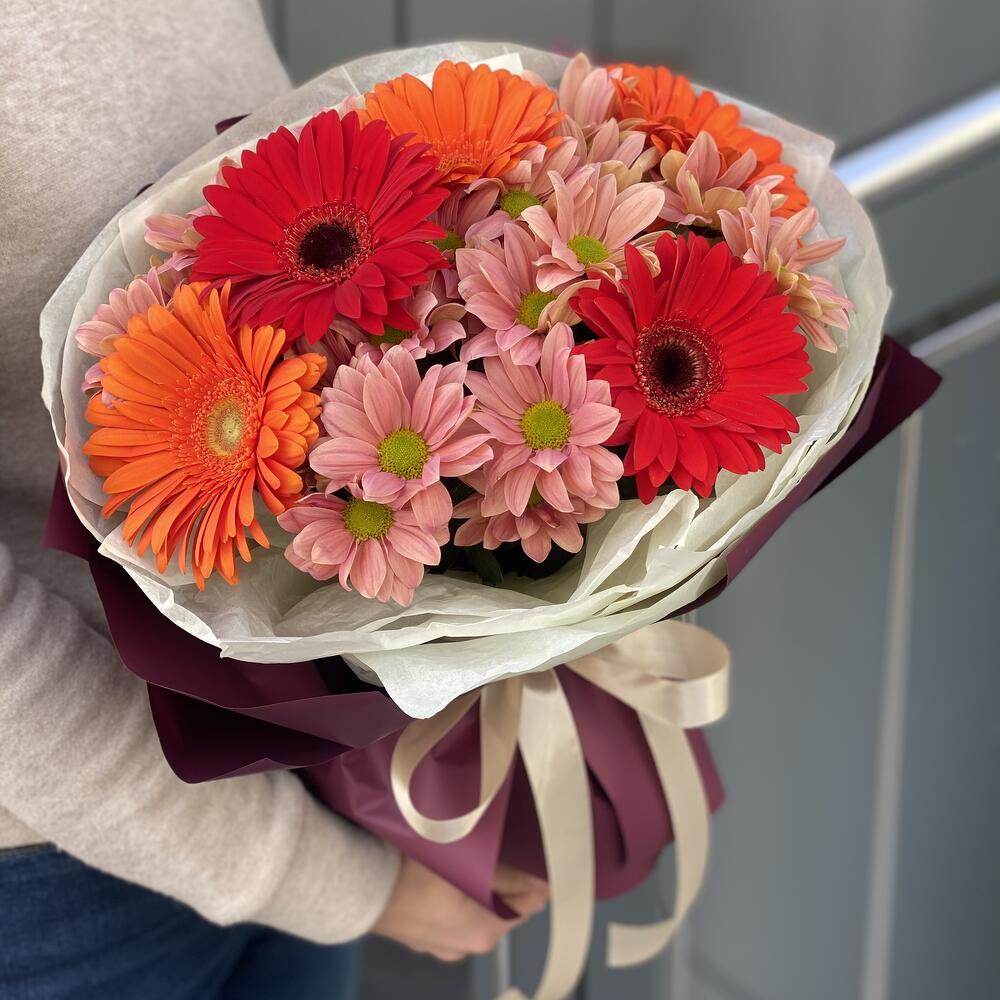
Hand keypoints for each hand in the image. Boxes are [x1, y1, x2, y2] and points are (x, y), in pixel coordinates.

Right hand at [372, 857, 547, 961]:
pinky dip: (453, 890)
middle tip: (503, 844)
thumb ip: (508, 875)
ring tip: (473, 849)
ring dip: (477, 883)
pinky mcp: (417, 931)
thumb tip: (539, 881)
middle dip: (505, 878)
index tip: (535, 852)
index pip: (529, 905)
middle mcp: (463, 946)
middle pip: (500, 907)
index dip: (536, 877)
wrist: (354, 886)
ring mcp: (438, 943)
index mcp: (483, 934)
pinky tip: (445, 865)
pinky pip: (448, 909)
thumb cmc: (411, 876)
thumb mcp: (466, 867)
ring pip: (473, 907)